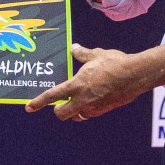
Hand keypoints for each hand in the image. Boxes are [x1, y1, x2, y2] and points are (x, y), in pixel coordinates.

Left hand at [26, 43, 146, 119]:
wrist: (136, 75)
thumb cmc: (115, 63)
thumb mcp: (96, 54)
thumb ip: (82, 54)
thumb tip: (74, 48)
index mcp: (76, 85)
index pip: (52, 96)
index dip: (38, 102)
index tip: (29, 108)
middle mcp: (83, 100)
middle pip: (62, 114)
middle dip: (58, 110)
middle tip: (59, 103)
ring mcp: (94, 108)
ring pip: (77, 116)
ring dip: (74, 111)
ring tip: (76, 100)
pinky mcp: (105, 110)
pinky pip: (91, 113)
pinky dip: (88, 109)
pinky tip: (93, 98)